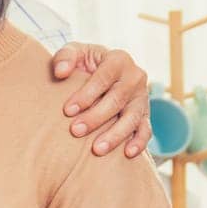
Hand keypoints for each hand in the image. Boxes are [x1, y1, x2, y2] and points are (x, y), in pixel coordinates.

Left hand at [50, 42, 152, 157]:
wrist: (100, 73)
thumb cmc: (84, 64)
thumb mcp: (75, 53)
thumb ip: (65, 58)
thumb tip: (60, 72)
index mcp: (118, 59)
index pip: (103, 78)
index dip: (86, 95)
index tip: (67, 110)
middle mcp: (135, 77)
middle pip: (117, 100)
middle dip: (96, 117)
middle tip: (75, 131)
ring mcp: (142, 97)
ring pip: (132, 118)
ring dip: (115, 135)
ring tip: (97, 149)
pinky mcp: (145, 114)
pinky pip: (146, 129)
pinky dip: (139, 142)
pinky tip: (127, 153)